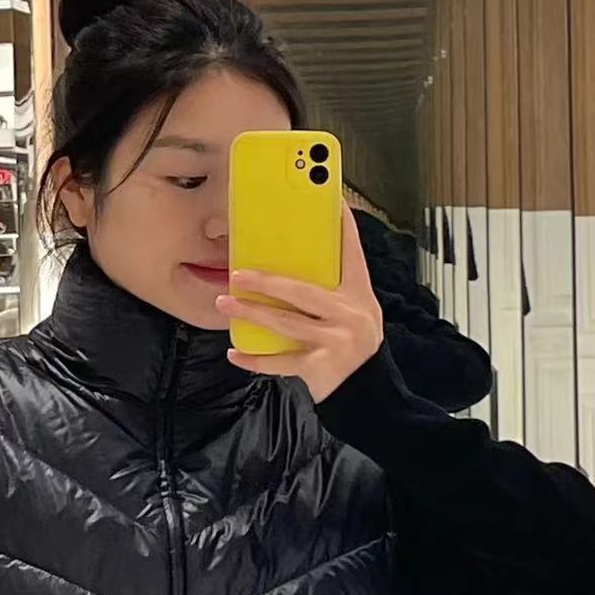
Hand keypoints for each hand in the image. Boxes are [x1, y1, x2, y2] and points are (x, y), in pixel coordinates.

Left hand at [217, 207, 384, 401]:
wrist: (369, 394)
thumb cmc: (353, 348)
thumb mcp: (352, 314)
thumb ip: (329, 293)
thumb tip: (285, 270)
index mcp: (359, 295)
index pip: (350, 252)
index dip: (341, 225)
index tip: (330, 199)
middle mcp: (350, 314)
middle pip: (302, 290)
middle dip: (266, 280)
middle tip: (237, 273)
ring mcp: (336, 341)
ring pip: (285, 322)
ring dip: (251, 312)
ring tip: (226, 303)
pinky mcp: (321, 367)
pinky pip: (281, 362)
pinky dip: (255, 360)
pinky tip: (235, 353)